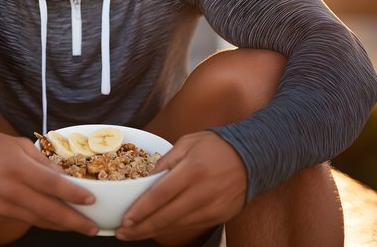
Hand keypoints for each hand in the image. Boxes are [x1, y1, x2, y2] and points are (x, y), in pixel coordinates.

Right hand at [0, 132, 98, 234]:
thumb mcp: (19, 146)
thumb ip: (43, 162)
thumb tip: (64, 177)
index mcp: (19, 168)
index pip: (52, 184)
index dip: (73, 194)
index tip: (91, 200)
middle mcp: (12, 190)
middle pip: (49, 210)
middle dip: (74, 221)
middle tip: (92, 227)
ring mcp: (3, 206)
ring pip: (39, 220)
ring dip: (61, 225)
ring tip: (80, 226)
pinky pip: (25, 220)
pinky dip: (42, 221)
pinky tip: (55, 221)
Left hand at [115, 131, 246, 240]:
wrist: (253, 157)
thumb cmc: (217, 146)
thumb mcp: (187, 143)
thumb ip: (165, 160)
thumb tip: (147, 178)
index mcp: (191, 171)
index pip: (159, 196)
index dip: (140, 210)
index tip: (125, 219)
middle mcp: (202, 193)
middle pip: (165, 217)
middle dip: (141, 228)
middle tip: (122, 233)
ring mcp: (212, 208)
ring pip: (177, 225)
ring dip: (154, 231)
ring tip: (135, 232)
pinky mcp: (220, 216)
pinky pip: (191, 225)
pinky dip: (172, 227)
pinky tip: (158, 227)